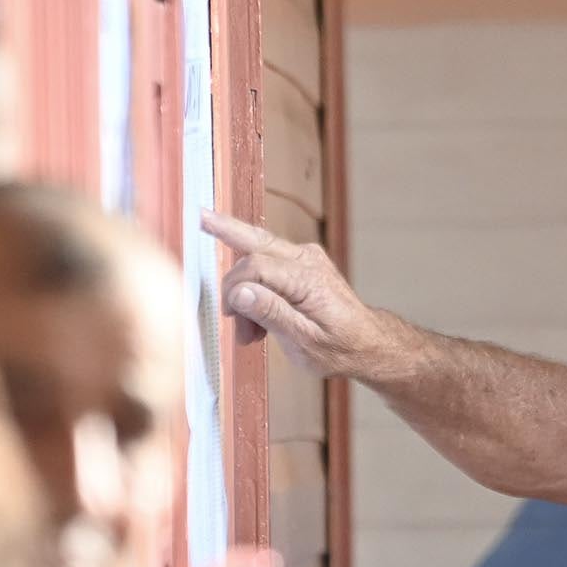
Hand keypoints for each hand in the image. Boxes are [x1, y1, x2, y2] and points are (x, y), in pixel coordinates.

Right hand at [201, 209, 397, 378]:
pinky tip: (255, 320)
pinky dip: (254, 288)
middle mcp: (306, 259)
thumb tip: (239, 292)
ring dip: (242, 287)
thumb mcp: (303, 342)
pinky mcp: (302, 262)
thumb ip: (270, 313)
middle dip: (225, 238)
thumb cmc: (339, 348)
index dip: (233, 288)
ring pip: (258, 252)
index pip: (255, 266)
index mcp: (307, 279)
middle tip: (200, 219)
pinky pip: (268, 263)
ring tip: (247, 330)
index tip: (229, 315)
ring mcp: (305, 257)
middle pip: (256, 239)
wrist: (366, 343)